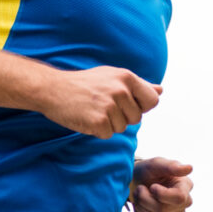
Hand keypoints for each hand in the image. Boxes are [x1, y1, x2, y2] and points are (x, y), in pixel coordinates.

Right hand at [38, 66, 159, 136]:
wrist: (53, 89)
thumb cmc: (84, 83)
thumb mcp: (112, 77)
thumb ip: (138, 85)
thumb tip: (160, 91)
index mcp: (127, 77)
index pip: (152, 101)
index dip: (141, 107)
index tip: (126, 105)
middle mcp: (121, 90)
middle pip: (136, 118)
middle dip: (122, 117)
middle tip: (102, 106)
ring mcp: (110, 106)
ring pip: (122, 128)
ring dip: (109, 125)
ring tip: (93, 110)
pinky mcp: (98, 121)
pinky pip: (107, 134)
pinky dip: (97, 131)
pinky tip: (86, 118)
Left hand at [131, 157, 194, 211]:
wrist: (139, 181)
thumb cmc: (149, 170)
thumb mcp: (156, 164)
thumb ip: (171, 166)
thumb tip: (189, 168)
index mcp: (185, 185)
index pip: (179, 198)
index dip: (161, 194)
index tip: (152, 186)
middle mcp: (185, 202)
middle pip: (162, 210)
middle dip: (144, 199)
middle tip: (139, 189)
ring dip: (140, 206)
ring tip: (139, 196)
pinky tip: (140, 205)